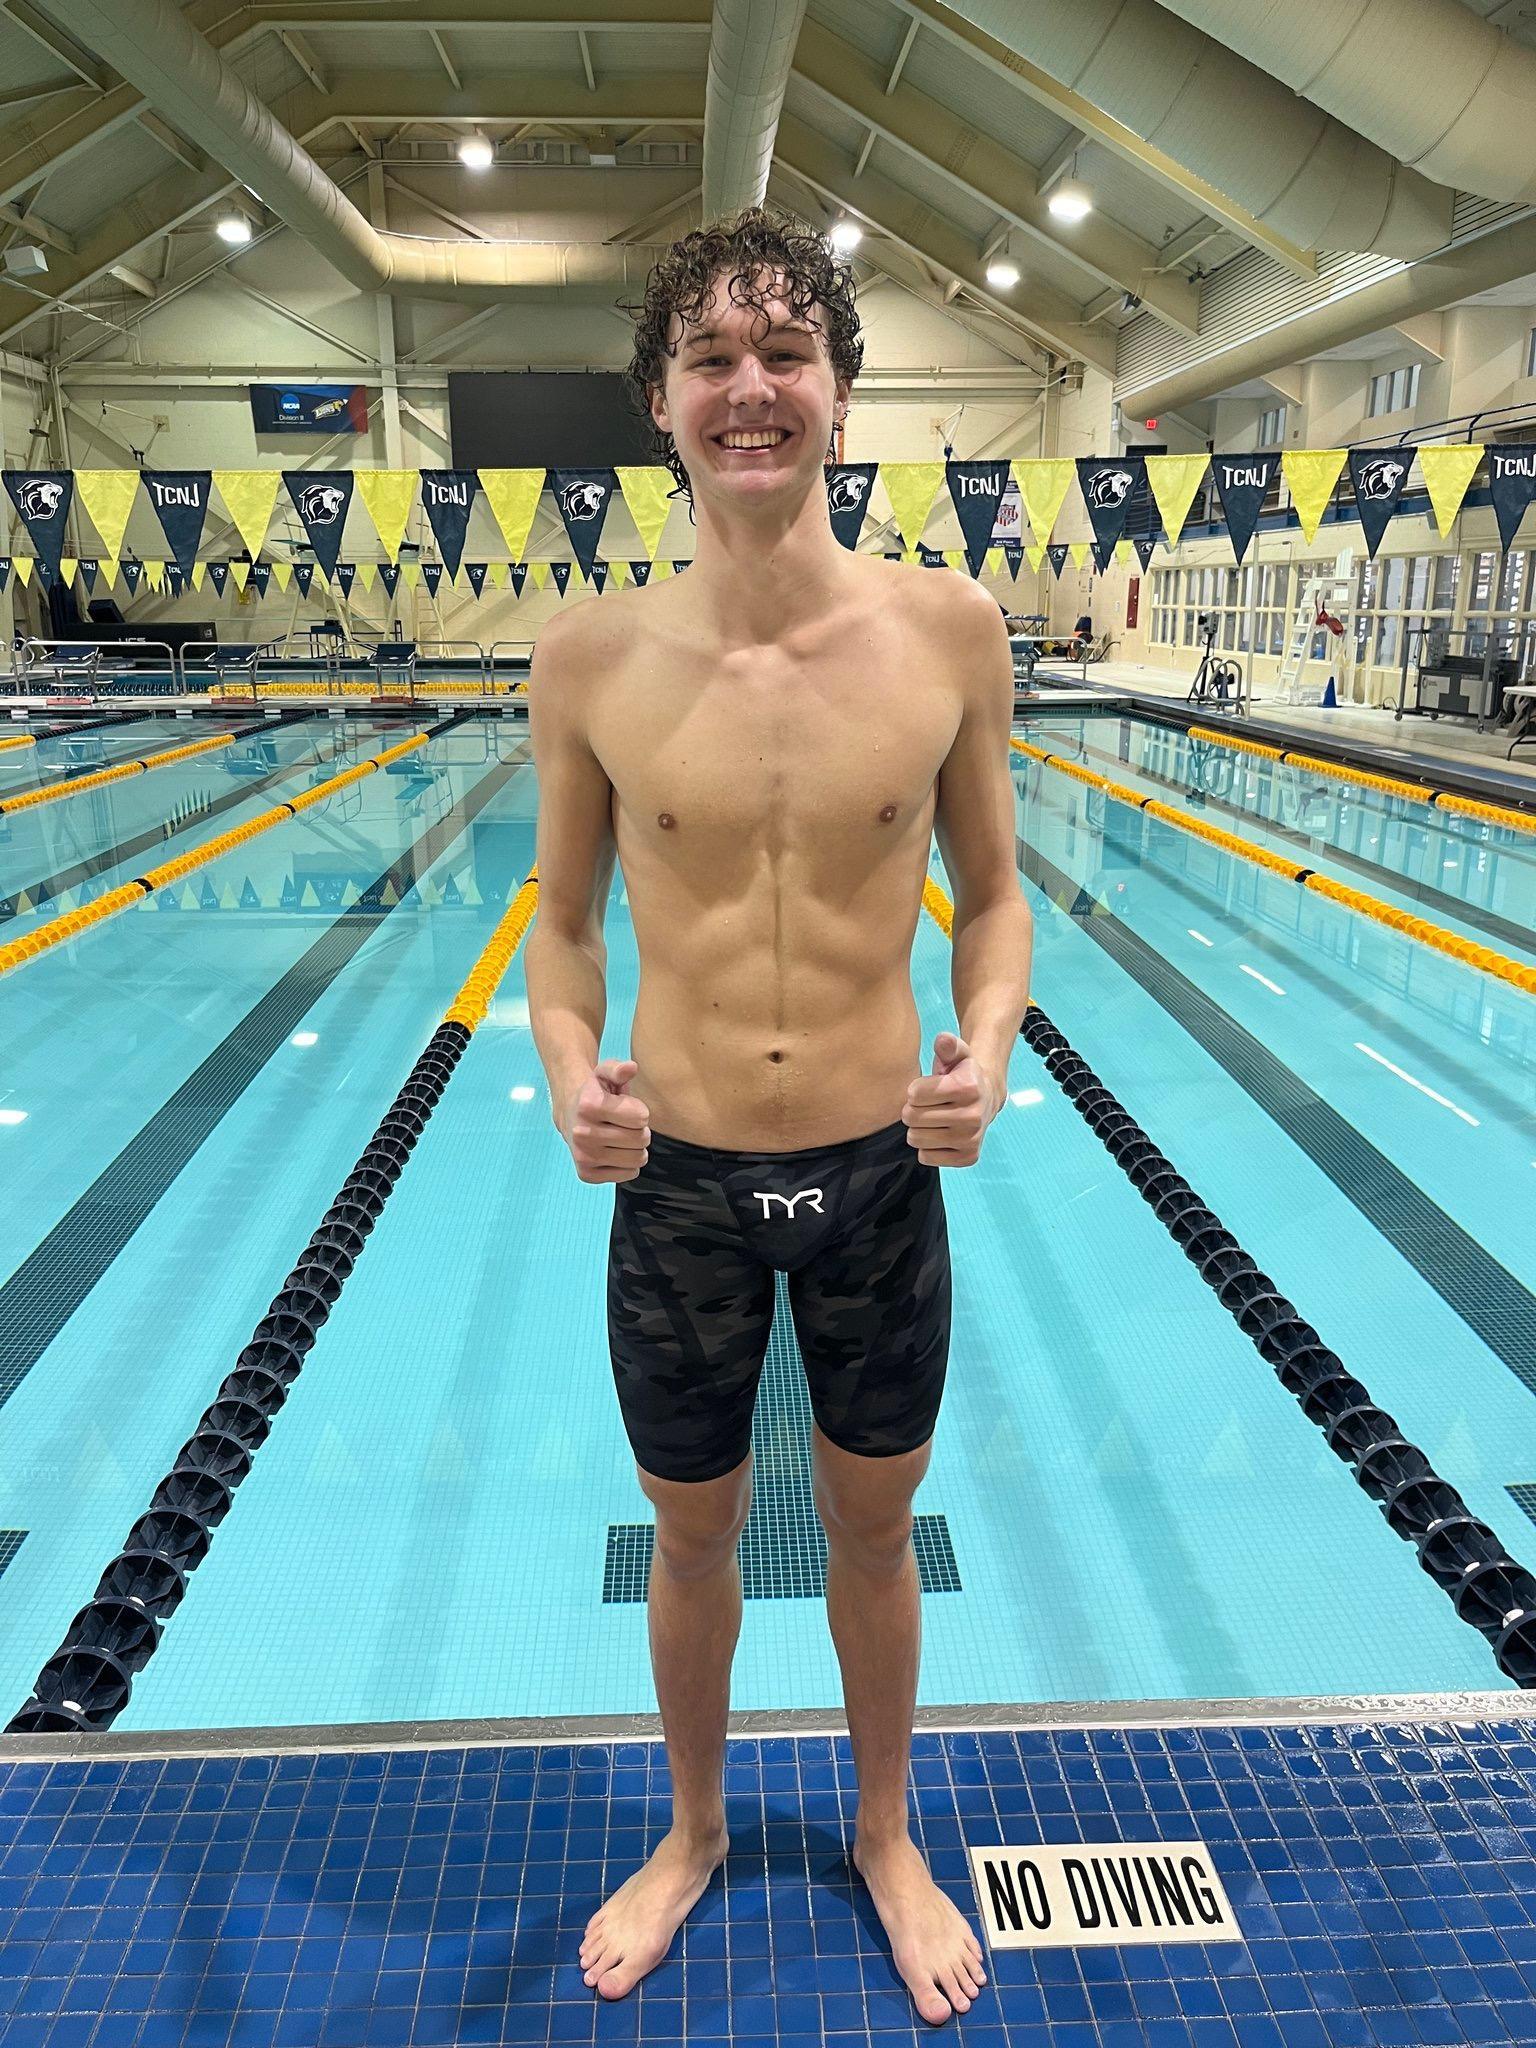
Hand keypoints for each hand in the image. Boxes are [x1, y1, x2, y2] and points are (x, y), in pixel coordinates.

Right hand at [562, 1058, 651, 1183]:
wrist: (569, 1111)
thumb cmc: (595, 1091)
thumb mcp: (605, 1072)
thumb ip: (619, 1069)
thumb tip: (631, 1068)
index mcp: (589, 1106)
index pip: (641, 1117)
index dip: (639, 1111)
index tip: (626, 1108)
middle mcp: (583, 1133)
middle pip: (641, 1139)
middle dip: (639, 1129)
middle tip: (625, 1124)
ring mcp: (583, 1156)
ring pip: (638, 1159)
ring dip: (636, 1148)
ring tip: (622, 1136)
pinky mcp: (586, 1173)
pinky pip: (629, 1174)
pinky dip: (628, 1164)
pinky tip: (616, 1151)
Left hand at [902, 1031, 1004, 1166]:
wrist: (987, 1097)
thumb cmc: (962, 1074)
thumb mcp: (957, 1054)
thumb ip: (947, 1045)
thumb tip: (943, 1040)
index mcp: (967, 1087)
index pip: (914, 1094)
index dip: (915, 1090)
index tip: (928, 1088)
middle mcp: (972, 1116)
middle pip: (911, 1117)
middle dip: (914, 1109)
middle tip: (929, 1105)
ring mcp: (971, 1139)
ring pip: (916, 1139)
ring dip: (918, 1128)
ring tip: (933, 1118)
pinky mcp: (967, 1157)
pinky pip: (926, 1157)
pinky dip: (927, 1147)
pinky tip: (940, 1134)